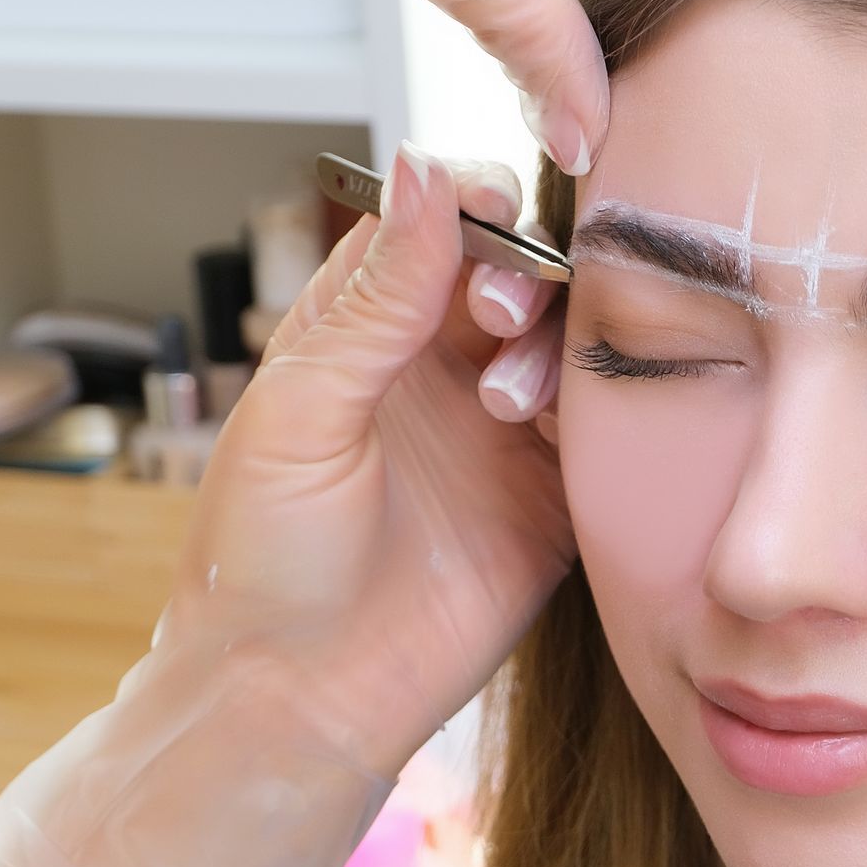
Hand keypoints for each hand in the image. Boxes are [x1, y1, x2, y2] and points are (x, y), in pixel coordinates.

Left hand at [0, 144, 573, 866]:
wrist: (295, 699)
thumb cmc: (262, 555)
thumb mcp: (304, 410)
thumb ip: (377, 296)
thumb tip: (423, 167)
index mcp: (365, 327)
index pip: (440, 222)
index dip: (474, 203)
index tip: (492, 213)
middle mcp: (440, 364)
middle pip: (521, 268)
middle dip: (526, 270)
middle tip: (499, 313)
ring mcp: (503, 428)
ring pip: (570, 337)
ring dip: (555, 343)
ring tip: (506, 402)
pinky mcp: (551, 494)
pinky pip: (604, 422)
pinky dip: (603, 405)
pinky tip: (562, 424)